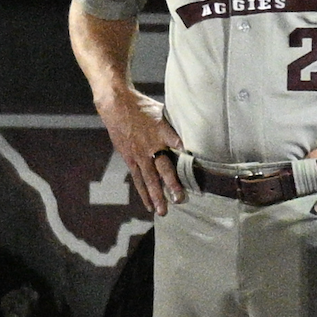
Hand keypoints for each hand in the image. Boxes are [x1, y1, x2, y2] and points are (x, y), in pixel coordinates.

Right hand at [95, 89, 185, 214]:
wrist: (116, 105)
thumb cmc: (144, 107)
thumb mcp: (164, 111)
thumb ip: (177, 125)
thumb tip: (195, 130)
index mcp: (163, 132)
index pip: (179, 145)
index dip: (188, 157)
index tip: (199, 168)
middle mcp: (152, 146)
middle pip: (164, 168)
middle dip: (172, 185)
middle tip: (180, 199)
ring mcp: (140, 154)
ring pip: (149, 179)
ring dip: (157, 195)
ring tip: (164, 211)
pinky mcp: (130, 159)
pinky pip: (139, 179)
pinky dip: (144, 193)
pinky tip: (150, 205)